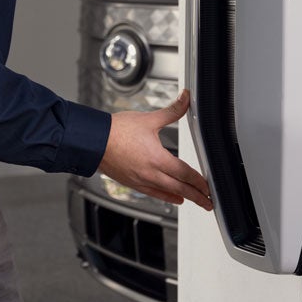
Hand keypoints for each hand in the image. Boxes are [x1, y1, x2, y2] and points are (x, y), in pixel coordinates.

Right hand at [99, 90, 212, 210]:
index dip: (199, 182)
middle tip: (208, 202)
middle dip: (196, 196)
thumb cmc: (116, 131)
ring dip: (184, 198)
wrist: (93, 141)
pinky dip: (166, 197)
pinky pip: (153, 193)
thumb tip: (186, 99)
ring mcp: (141, 181)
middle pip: (180, 188)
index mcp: (157, 158)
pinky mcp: (132, 183)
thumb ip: (172, 111)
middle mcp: (150, 174)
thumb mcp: (149, 119)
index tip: (209, 187)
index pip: (185, 174)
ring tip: (195, 201)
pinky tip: (173, 197)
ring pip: (168, 193)